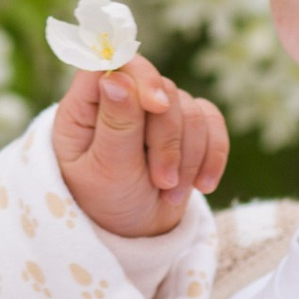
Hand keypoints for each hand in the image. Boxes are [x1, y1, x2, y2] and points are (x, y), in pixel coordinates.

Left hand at [51, 55, 228, 238]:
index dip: (140, 78)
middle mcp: (120, 100)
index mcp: (85, 107)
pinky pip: (211, 121)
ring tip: (171, 193)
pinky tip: (203, 184)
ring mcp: (154, 112)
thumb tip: (115, 76)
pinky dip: (212, 154)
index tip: (157, 106)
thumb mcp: (106, 170)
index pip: (113, 64)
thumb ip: (115, 123)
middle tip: (162, 182)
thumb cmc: (106, 203)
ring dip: (188, 156)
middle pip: (159, 88)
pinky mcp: (184, 126)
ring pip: (189, 109)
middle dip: (167, 140)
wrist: (134, 234)